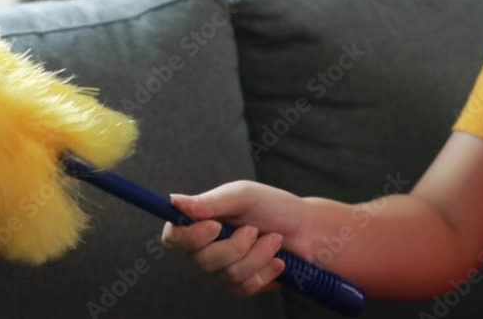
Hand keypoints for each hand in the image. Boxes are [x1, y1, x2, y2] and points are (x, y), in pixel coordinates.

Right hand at [161, 180, 313, 296]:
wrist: (308, 231)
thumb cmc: (274, 207)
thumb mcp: (243, 195)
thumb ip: (209, 201)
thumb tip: (175, 201)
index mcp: (200, 222)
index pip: (174, 237)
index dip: (190, 237)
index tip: (215, 226)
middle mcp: (206, 248)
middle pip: (202, 261)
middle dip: (236, 246)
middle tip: (255, 229)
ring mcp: (222, 270)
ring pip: (228, 274)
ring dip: (258, 256)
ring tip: (273, 240)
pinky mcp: (241, 286)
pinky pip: (246, 287)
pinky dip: (266, 271)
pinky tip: (277, 260)